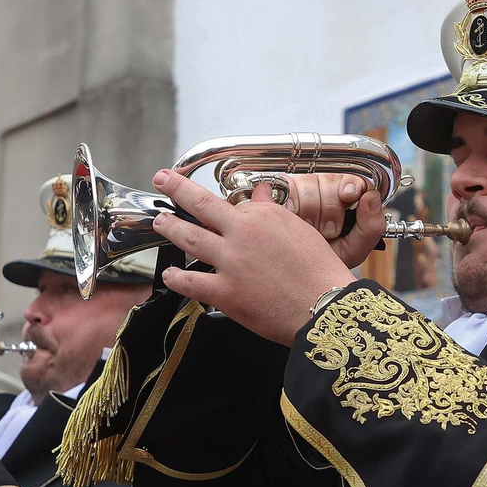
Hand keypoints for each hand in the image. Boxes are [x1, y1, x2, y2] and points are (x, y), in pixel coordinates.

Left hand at [151, 169, 357, 344]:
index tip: (211, 201)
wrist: (326, 306)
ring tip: (160, 222)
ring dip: (170, 228)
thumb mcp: (302, 231)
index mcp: (264, 215)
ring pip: (189, 237)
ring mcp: (230, 262)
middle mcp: (243, 233)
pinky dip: (175, 277)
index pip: (234, 203)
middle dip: (177, 188)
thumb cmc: (320, 272)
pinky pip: (190, 282)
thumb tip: (260, 193)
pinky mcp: (225, 291)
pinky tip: (169, 274)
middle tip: (163, 180)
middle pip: (200, 205)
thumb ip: (275, 212)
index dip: (221, 204)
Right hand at [286, 173, 385, 267]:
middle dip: (331, 208)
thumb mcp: (353, 251)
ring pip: (310, 183)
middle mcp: (323, 191)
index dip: (352, 185)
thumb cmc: (323, 263)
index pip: (354, 180)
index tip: (348, 195)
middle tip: (328, 229)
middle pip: (331, 180)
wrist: (295, 273)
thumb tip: (372, 198)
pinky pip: (290, 187)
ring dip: (311, 209)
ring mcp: (301, 189)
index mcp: (345, 201)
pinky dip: (293, 205)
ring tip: (309, 228)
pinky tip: (293, 218)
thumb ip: (372, 226)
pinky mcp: (280, 192)